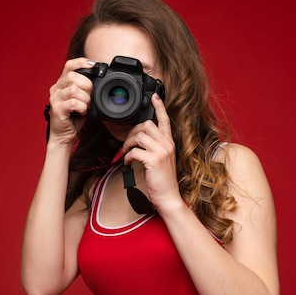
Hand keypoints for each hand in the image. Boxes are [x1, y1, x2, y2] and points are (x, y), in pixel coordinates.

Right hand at [47, 58, 94, 144]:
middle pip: (72, 76)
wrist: (63, 135)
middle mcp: (56, 89)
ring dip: (85, 98)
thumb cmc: (73, 117)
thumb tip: (100, 81)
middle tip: (90, 97)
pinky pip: (73, 102)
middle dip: (87, 85)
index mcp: (62, 83)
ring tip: (86, 106)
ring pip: (73, 89)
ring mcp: (55, 98)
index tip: (93, 65)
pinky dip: (82, 107)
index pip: (69, 65)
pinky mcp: (57, 109)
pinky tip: (82, 112)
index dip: (81, 62)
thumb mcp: (81, 99)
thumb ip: (85, 89)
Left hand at [122, 94, 182, 210]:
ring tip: (126, 153)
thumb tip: (139, 140)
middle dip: (132, 132)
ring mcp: (161, 152)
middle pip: (147, 125)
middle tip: (127, 143)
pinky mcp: (154, 160)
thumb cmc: (162, 180)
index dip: (159, 107)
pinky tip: (127, 163)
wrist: (169, 197)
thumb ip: (154, 148)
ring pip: (139, 136)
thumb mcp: (161, 160)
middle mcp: (167, 144)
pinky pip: (134, 151)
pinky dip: (127, 156)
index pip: (165, 120)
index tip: (155, 96)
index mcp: (169, 143)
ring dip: (127, 143)